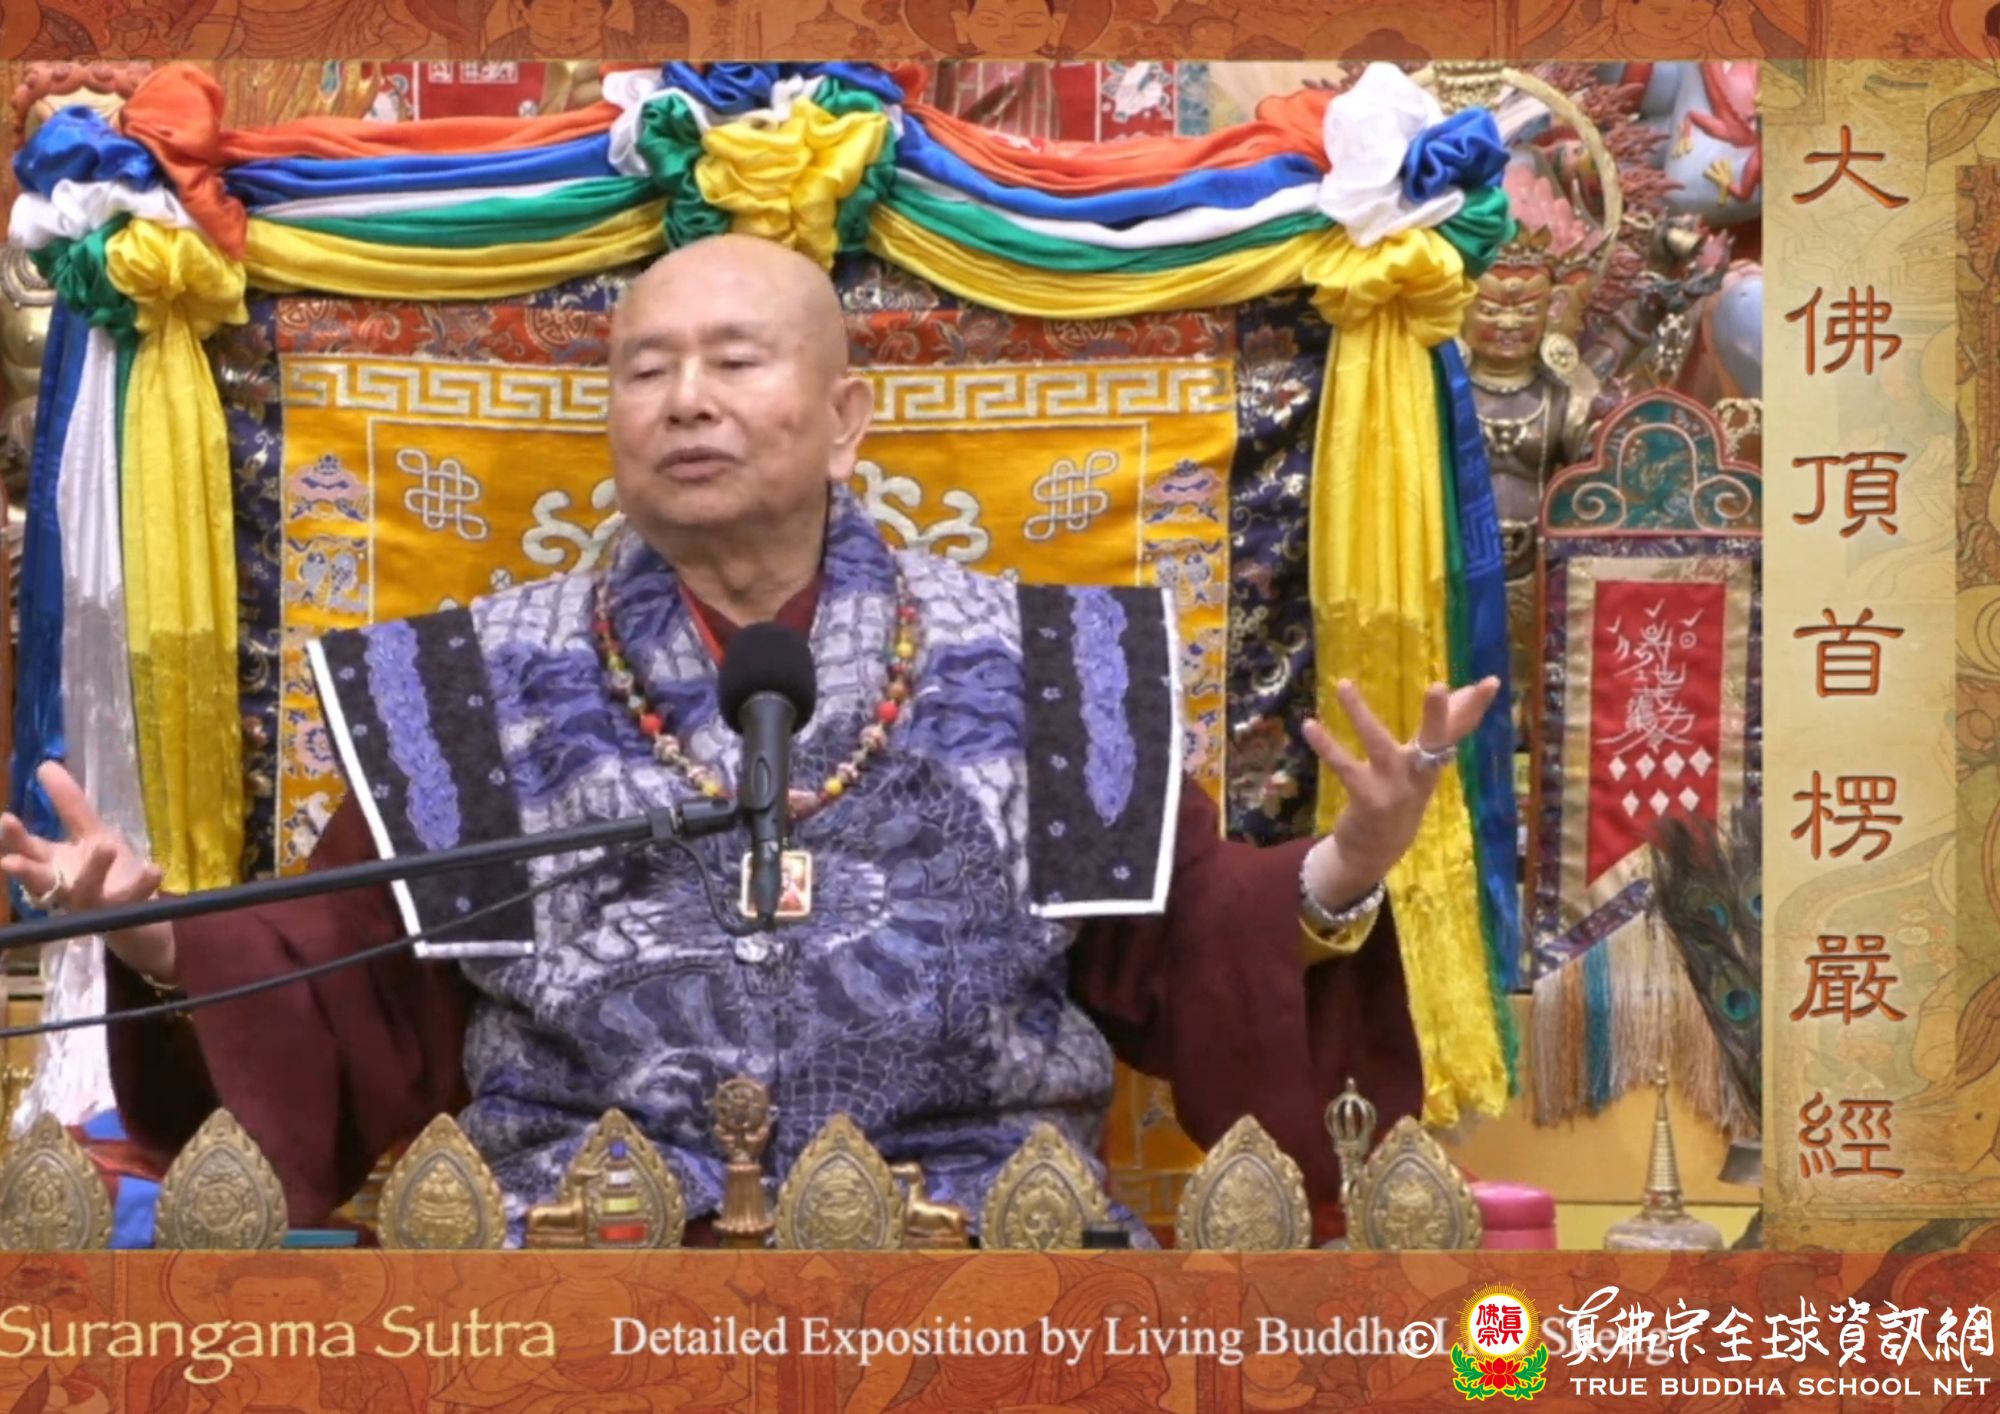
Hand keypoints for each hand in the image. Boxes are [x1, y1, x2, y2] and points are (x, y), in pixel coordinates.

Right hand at [0, 762, 173, 981]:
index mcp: (55, 867)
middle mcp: (66, 889)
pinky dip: (143, 883)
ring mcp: (94, 905)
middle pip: (40, 881)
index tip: (5, 819)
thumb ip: (70, 805)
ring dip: (92, 871)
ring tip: (105, 845)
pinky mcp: (123, 915)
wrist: (139, 919)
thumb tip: (45, 765)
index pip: (28, 851)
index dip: (15, 838)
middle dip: (26, 871)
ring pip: (85, 892)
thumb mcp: (89, 834)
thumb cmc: (105, 873)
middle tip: (11, 860)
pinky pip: (132, 900)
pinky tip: (156, 867)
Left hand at [1300, 675, 1502, 903]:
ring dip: (1359, 714)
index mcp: (1434, 762)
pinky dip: (1326, 746)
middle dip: (1438, 715)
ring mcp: (1393, 787)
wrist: (1377, 851)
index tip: (1492, 681)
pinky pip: (1344, 767)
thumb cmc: (1401, 795)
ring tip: (1343, 684)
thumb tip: (1459, 688)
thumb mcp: (1423, 764)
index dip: (1475, 707)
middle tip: (1439, 686)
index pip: (1459, 730)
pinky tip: (1309, 725)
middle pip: (1433, 741)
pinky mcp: (1367, 798)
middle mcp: (1419, 773)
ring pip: (1378, 745)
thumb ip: (1440, 728)